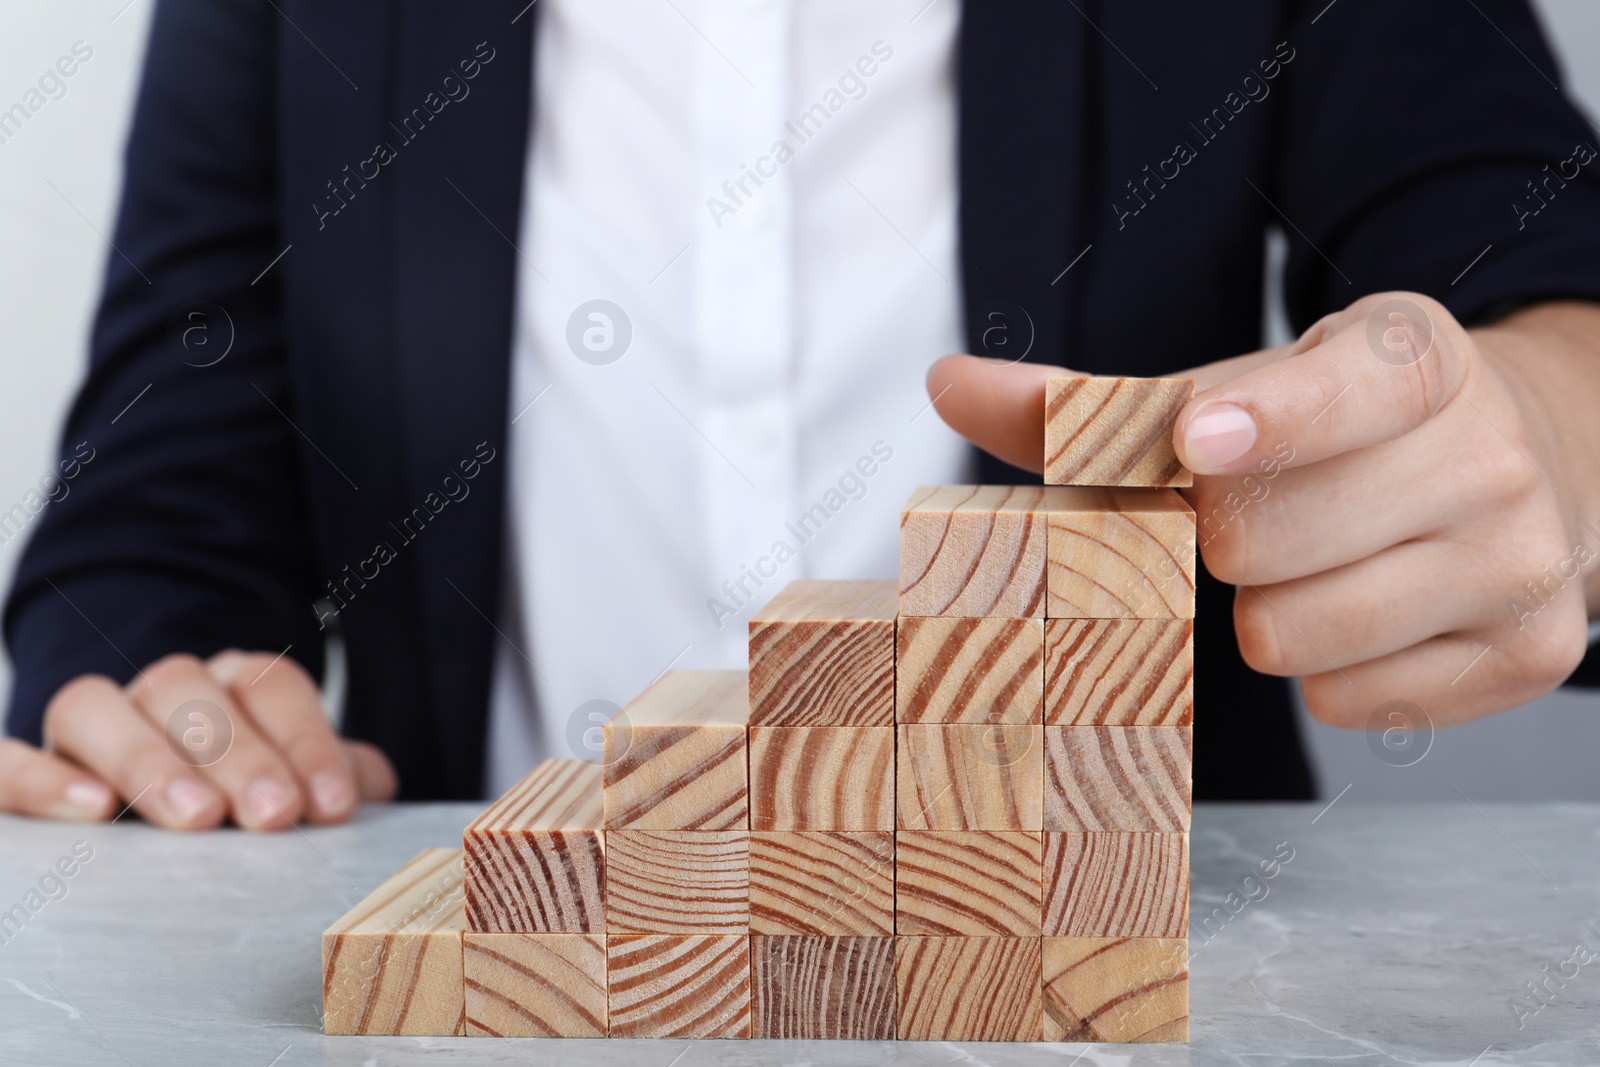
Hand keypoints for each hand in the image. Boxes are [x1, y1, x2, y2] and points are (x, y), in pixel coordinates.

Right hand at [0, 650, 396, 827]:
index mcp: (233, 686)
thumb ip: (337, 777)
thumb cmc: (249, 796)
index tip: (332, 806)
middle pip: (189, 692)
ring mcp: (91, 725)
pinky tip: (88, 809)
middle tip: (272, 815)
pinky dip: (41, 776)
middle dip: (238, 754)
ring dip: (148, 758)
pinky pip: (10, 758)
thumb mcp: (299, 783)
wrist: (171, 796)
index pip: (269, 685)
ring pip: (96, 706)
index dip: (306, 740)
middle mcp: (160, 691)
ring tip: (195, 819)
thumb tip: (369, 785)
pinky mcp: (35, 764)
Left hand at [929, 291, 1594, 726]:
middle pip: (1269, 540)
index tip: (1202, 441)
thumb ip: (1096, 405)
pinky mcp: (1530, 655)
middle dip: (1223, 543)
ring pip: (1299, 635)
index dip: (1272, 419)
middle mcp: (1490, 455)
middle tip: (1250, 521)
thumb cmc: (1343, 431)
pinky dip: (1328, 671)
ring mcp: (1523, 561)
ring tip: (1310, 566)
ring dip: (1266, 614)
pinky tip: (1362, 614)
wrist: (1521, 464)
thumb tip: (948, 383)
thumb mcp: (1242, 392)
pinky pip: (1351, 703)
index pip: (1353, 388)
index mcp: (1415, 361)